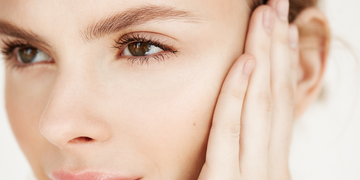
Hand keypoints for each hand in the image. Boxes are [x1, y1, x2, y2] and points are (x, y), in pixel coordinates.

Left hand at [198, 0, 298, 178]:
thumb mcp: (235, 177)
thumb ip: (240, 153)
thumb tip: (241, 119)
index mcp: (272, 164)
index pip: (282, 106)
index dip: (284, 65)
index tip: (283, 32)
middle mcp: (271, 166)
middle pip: (277, 95)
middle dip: (278, 48)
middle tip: (278, 7)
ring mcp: (251, 175)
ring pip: (261, 104)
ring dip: (264, 56)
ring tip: (267, 16)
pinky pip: (229, 130)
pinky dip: (236, 94)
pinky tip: (244, 61)